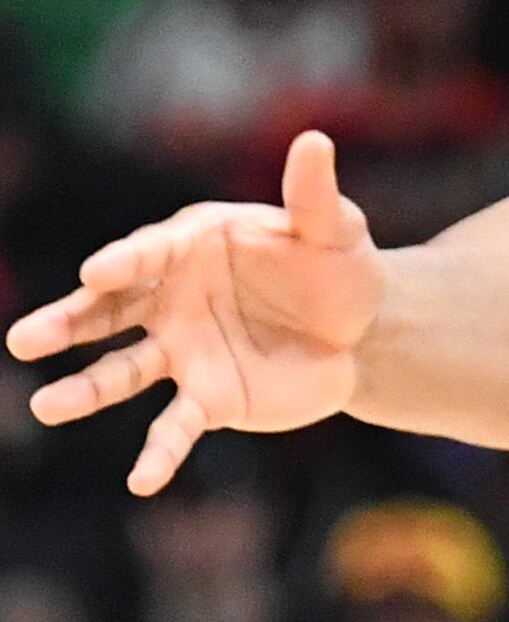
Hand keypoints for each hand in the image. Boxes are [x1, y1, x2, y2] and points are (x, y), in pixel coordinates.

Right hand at [5, 131, 379, 493]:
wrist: (362, 328)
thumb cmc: (337, 266)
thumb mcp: (334, 230)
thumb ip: (314, 196)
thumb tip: (314, 139)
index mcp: (190, 248)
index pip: (146, 254)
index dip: (123, 263)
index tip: (98, 271)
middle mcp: (171, 300)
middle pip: (106, 311)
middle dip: (66, 324)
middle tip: (24, 341)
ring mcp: (182, 351)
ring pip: (122, 371)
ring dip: (84, 390)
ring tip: (44, 405)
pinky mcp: (208, 397)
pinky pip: (176, 427)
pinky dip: (159, 454)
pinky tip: (142, 482)